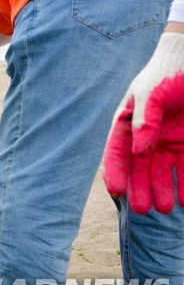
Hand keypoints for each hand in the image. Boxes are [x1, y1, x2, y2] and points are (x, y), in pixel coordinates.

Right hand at [104, 33, 183, 213]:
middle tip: (142, 210)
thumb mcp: (151, 94)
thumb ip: (145, 120)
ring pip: (163, 173)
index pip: (117, 152)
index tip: (117, 192)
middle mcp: (146, 136)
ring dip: (163, 191)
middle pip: (140, 168)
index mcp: (128, 123)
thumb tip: (139, 151)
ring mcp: (168, 142)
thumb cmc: (167, 74)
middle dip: (140, 189)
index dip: (115, 172)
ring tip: (165, 208)